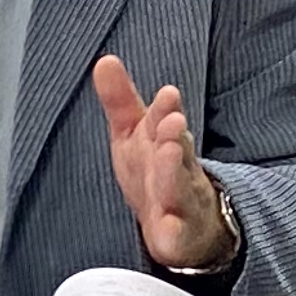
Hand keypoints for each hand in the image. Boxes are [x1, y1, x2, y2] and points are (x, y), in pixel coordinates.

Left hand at [92, 56, 235, 271]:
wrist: (191, 227)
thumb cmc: (157, 174)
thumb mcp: (134, 136)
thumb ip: (121, 101)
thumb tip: (104, 60)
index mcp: (164, 143)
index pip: (163, 123)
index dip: (164, 110)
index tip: (168, 94)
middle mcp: (178, 169)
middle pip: (177, 151)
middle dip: (175, 136)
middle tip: (171, 121)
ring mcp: (182, 202)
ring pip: (179, 187)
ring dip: (174, 172)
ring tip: (169, 153)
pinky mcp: (179, 235)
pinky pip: (177, 233)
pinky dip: (174, 229)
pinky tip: (167, 226)